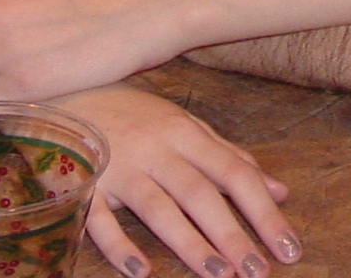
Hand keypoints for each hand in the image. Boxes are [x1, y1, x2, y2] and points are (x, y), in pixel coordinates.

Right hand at [49, 83, 299, 277]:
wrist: (61, 90)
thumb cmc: (131, 114)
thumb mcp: (183, 126)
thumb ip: (229, 158)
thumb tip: (279, 190)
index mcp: (185, 133)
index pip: (234, 174)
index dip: (263, 211)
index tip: (288, 247)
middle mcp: (156, 148)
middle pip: (200, 193)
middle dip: (232, 234)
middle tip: (258, 272)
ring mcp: (118, 166)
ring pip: (158, 206)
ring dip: (189, 242)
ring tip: (218, 275)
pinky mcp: (82, 183)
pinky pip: (99, 217)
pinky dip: (119, 243)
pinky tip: (141, 271)